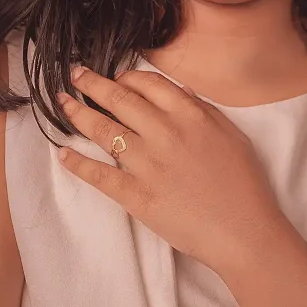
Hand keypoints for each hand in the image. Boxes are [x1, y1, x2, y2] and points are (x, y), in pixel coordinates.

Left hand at [56, 66, 284, 272]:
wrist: (243, 231)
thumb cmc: (245, 185)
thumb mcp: (233, 136)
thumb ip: (204, 111)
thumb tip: (182, 92)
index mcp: (189, 115)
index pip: (148, 84)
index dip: (126, 77)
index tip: (115, 76)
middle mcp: (164, 132)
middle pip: (119, 99)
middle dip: (92, 84)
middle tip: (75, 75)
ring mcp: (146, 163)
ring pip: (103, 130)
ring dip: (77, 113)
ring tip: (61, 103)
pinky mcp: (135, 194)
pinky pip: (99, 174)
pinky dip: (77, 163)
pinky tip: (62, 155)